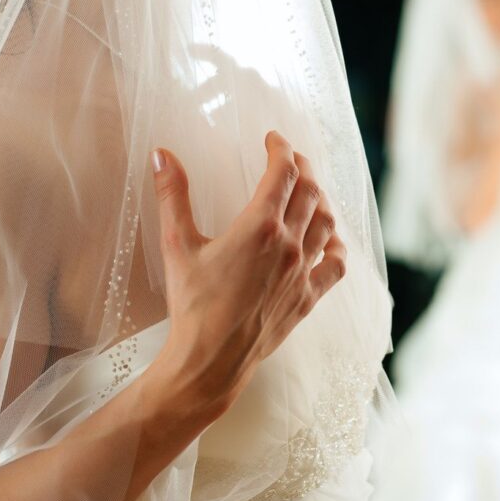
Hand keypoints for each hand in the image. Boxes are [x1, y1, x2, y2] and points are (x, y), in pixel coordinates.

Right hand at [149, 131, 345, 417]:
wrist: (211, 361)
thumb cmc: (192, 306)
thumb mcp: (177, 246)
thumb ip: (172, 195)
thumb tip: (162, 155)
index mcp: (259, 227)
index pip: (283, 173)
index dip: (281, 149)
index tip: (273, 140)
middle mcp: (289, 246)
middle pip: (310, 192)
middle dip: (303, 168)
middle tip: (291, 159)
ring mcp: (303, 273)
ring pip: (327, 223)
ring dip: (321, 200)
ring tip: (310, 191)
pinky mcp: (308, 297)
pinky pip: (336, 265)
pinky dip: (337, 246)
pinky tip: (331, 240)